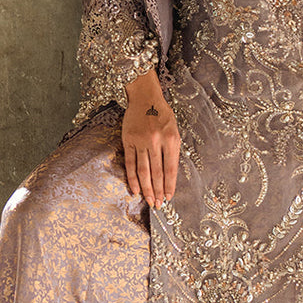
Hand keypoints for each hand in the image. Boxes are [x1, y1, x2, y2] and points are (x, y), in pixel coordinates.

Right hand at [121, 67, 179, 208]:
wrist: (145, 98)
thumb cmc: (162, 115)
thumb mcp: (174, 130)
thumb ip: (173, 150)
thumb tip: (170, 175)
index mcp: (171, 139)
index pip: (171, 168)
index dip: (169, 185)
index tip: (169, 197)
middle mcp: (156, 142)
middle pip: (157, 173)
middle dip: (158, 191)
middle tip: (158, 204)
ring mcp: (141, 142)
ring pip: (144, 171)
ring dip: (146, 188)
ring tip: (149, 200)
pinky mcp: (128, 141)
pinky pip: (130, 164)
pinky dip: (132, 178)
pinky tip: (135, 189)